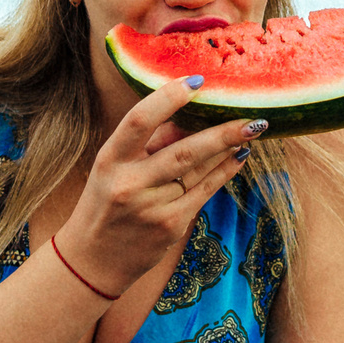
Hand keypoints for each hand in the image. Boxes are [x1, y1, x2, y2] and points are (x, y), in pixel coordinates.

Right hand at [58, 78, 266, 292]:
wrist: (93, 260)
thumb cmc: (105, 203)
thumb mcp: (113, 168)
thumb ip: (147, 142)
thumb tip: (189, 113)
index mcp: (109, 161)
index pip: (138, 122)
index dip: (167, 99)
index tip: (194, 82)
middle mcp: (130, 185)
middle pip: (183, 151)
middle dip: (221, 133)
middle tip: (251, 116)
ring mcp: (153, 208)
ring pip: (199, 171)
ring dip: (228, 148)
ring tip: (250, 129)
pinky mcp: (171, 226)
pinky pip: (205, 192)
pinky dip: (224, 171)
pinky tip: (239, 155)